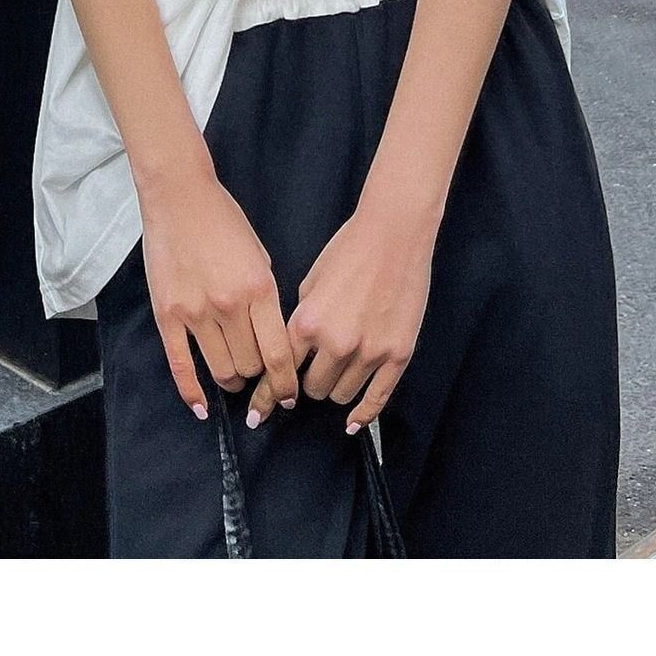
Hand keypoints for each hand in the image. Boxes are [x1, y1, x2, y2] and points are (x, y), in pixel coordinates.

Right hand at [139, 168, 299, 421]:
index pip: (279, 353)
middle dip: (258, 377)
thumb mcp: (260, 257)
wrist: (180, 198)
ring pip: (221, 370)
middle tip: (259, 378)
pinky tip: (202, 408)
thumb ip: (267, 299)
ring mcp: (196, 313)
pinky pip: (181, 366)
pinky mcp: (168, 315)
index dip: (286, 383)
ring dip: (232, 381)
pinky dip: (192, 392)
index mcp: (260, 289)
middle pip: (250, 366)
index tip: (289, 397)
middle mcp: (230, 306)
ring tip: (236, 378)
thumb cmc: (224, 222)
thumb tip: (271, 339)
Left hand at [246, 200, 434, 433]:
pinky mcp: (397, 355)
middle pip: (313, 389)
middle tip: (314, 371)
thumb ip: (301, 321)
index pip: (281, 371)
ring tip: (338, 373)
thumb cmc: (350, 249)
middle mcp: (336, 343)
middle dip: (309, 382)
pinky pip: (377, 399)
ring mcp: (369, 352)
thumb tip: (295, 352)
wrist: (394, 233)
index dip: (268, 393)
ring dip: (336, 388)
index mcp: (307, 322)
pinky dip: (362, 415)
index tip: (258, 411)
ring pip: (341, 395)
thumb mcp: (311, 282)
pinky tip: (353, 422)